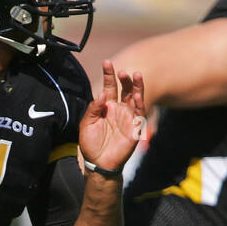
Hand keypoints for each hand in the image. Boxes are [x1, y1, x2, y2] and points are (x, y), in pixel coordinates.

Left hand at [78, 61, 145, 175]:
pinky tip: (137, 95)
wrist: (98, 163)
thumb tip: (101, 94)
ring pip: (135, 98)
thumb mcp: (86, 124)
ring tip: (135, 75)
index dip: (109, 75)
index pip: (110, 87)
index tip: (107, 62)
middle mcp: (119, 109)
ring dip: (136, 87)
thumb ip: (93, 108)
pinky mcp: (135, 128)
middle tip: (121, 71)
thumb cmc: (91, 145)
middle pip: (125, 89)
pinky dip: (139, 104)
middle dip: (124, 79)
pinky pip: (139, 114)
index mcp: (107, 107)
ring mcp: (128, 118)